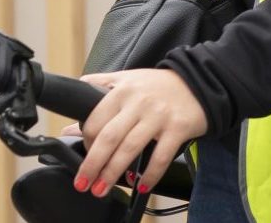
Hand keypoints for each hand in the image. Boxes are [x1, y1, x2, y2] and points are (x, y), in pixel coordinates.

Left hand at [76, 69, 205, 197]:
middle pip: (108, 138)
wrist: (201, 80)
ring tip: (101, 189)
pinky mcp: (178, 128)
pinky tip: (141, 186)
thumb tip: (69, 126)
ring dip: (112, 174)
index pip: (95, 121)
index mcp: (123, 90)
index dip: (86, 144)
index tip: (84, 157)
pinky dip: (150, 175)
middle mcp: (140, 102)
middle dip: (92, 165)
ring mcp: (159, 115)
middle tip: (82, 183)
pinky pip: (160, 157)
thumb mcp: (127, 80)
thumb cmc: (160, 85)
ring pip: (130, 149)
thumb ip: (97, 95)